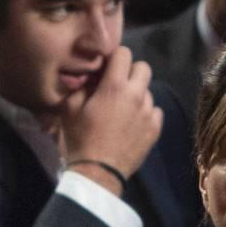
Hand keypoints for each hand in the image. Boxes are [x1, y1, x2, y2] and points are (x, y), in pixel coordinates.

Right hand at [59, 47, 161, 181]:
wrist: (97, 173)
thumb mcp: (70, 108)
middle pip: (144, 67)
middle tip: (117, 86)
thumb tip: (93, 76)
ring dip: (137, 95)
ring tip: (123, 110)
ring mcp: (149, 113)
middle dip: (130, 72)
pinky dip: (145, 113)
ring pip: (148, 91)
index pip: (124, 53)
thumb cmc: (80, 138)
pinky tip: (133, 124)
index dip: (114, 58)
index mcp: (115, 86)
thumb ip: (83, 86)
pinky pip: (155, 111)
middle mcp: (137, 95)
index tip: (107, 69)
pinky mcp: (156, 129)